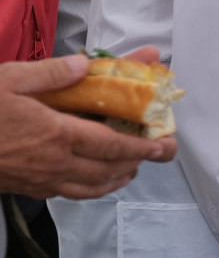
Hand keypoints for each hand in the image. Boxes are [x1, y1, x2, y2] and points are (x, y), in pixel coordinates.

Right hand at [0, 52, 176, 198]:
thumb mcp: (9, 79)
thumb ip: (52, 73)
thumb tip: (85, 64)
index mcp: (56, 134)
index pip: (112, 145)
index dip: (142, 146)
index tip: (164, 144)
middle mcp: (54, 163)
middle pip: (108, 169)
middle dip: (139, 162)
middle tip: (159, 153)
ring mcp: (39, 180)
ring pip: (90, 188)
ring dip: (116, 179)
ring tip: (131, 168)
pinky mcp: (25, 189)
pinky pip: (67, 193)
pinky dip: (90, 188)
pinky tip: (92, 179)